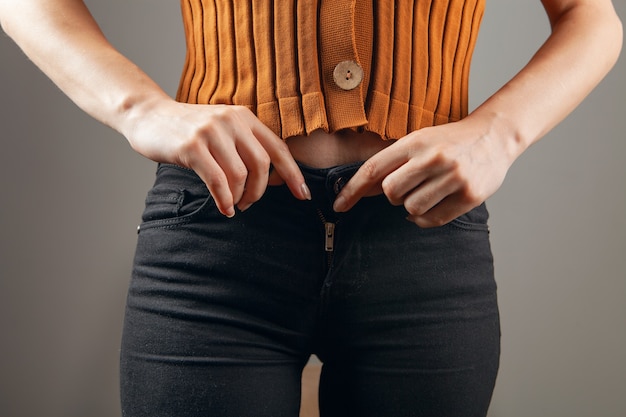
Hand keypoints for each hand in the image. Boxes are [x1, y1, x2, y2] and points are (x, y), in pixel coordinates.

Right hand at [124, 98, 309, 216]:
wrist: (147, 115)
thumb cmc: (187, 130)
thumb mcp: (222, 129)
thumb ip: (245, 146)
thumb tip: (271, 179)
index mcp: (244, 117)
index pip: (278, 148)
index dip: (293, 174)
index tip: (303, 194)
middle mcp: (231, 121)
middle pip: (263, 165)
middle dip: (260, 191)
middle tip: (249, 204)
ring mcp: (211, 132)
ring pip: (240, 175)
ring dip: (240, 197)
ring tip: (233, 205)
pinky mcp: (192, 146)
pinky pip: (218, 181)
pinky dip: (224, 200)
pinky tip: (224, 208)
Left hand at [332, 118, 513, 226]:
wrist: (494, 136)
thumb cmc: (449, 141)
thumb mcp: (419, 140)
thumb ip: (393, 162)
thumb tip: (362, 190)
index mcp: (415, 142)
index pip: (374, 169)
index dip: (352, 190)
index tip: (339, 205)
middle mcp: (433, 158)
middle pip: (390, 193)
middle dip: (393, 196)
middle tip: (408, 187)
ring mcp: (453, 177)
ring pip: (411, 208)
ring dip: (412, 206)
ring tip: (426, 192)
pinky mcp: (469, 195)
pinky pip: (432, 220)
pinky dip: (425, 219)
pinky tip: (433, 204)